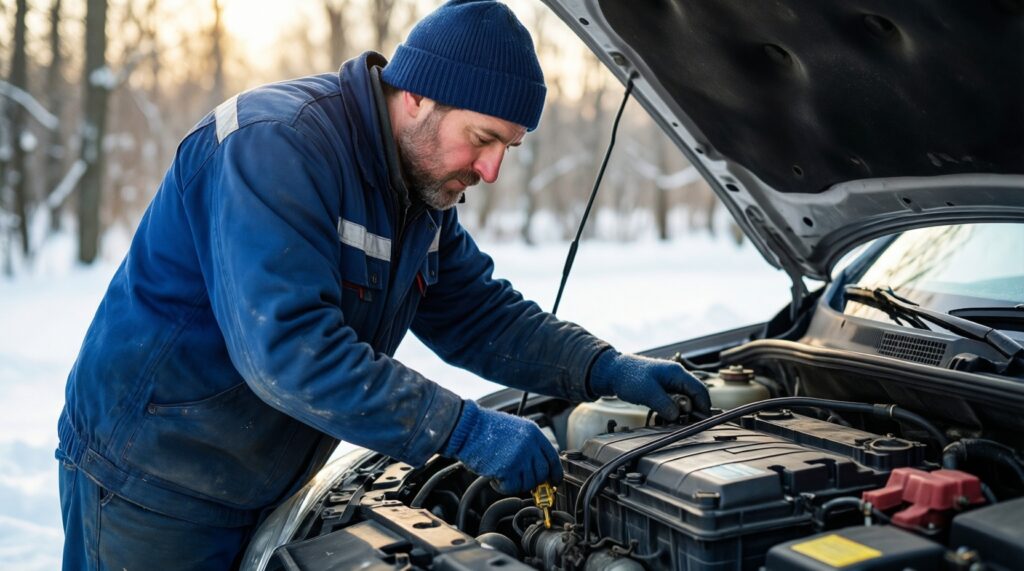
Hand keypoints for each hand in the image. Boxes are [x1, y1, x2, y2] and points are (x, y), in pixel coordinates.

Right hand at [443, 400, 562, 493]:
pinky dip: (503, 487)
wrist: (466, 427)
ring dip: (516, 484)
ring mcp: (519, 457)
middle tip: (522, 482)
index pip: (552, 457)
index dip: (555, 472)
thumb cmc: (484, 428)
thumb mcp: (514, 429)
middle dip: (534, 482)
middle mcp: (530, 444)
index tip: (553, 481)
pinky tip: (495, 478)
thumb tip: (536, 466)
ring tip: (503, 476)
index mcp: (533, 432)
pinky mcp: (507, 469)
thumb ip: (528, 444)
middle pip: (542, 473)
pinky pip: (512, 487)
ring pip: (528, 483)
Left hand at [588, 351, 710, 420]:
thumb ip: (665, 404)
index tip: (703, 422)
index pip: (700, 390)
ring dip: (681, 412)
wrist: (613, 371)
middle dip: (692, 411)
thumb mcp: (648, 393)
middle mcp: (677, 377)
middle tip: (686, 425)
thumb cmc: (630, 378)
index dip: (704, 407)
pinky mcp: (663, 389)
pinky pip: (674, 402)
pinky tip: (665, 418)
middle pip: (694, 396)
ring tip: (674, 423)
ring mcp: (670, 383)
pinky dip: (673, 411)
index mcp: (677, 373)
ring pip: (684, 400)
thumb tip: (678, 416)